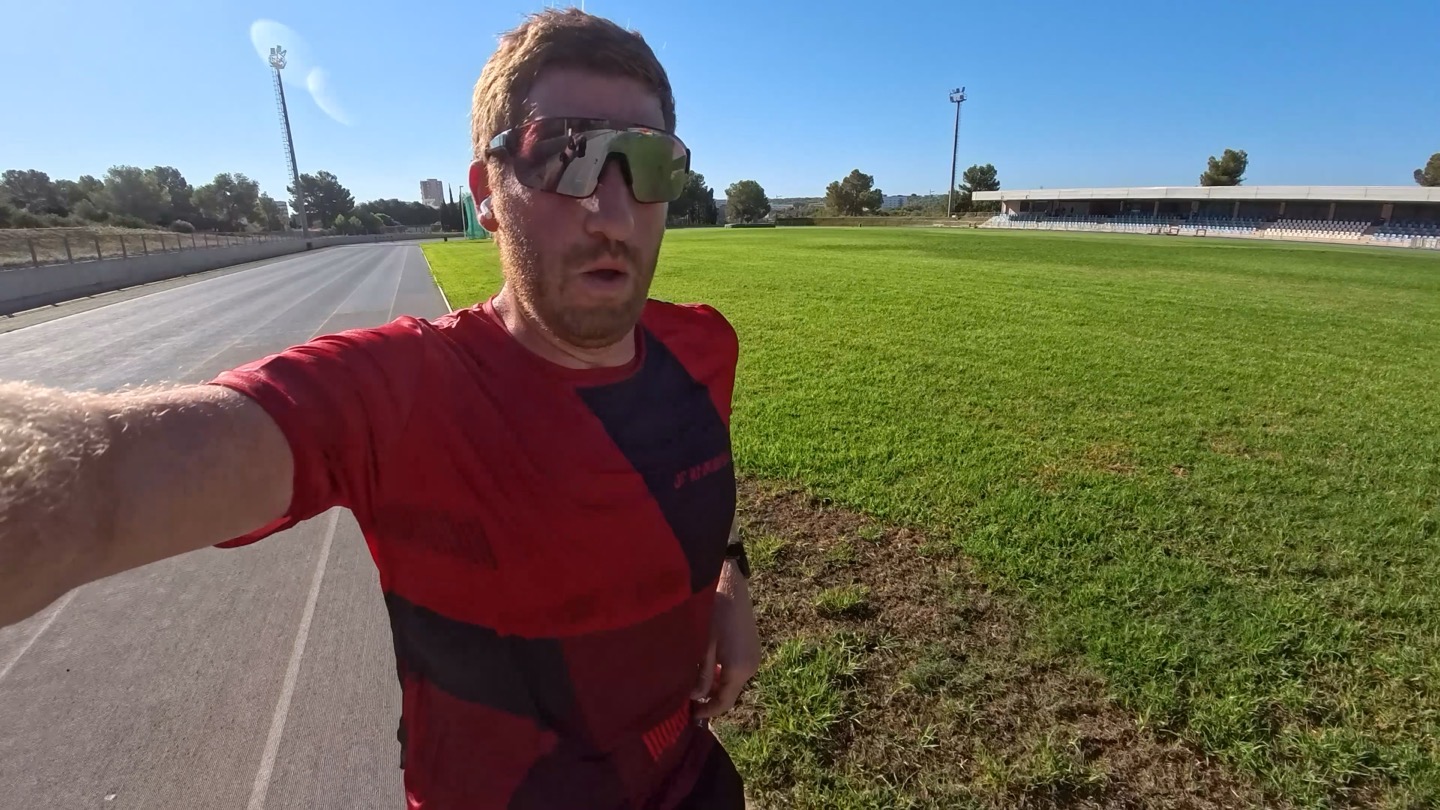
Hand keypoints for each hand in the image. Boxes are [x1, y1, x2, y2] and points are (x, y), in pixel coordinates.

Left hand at [691, 559, 760, 718]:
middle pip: (730, 693)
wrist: (731, 584)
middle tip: (688, 701)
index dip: (708, 711)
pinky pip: (737, 670)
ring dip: (716, 686)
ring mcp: (754, 657)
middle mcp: (751, 666)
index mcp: (739, 668)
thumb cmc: (714, 611)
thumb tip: (695, 697)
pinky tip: (707, 668)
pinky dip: (723, 675)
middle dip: (710, 700)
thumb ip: (700, 674)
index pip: (724, 702)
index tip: (690, 715)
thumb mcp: (702, 644)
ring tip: (694, 685)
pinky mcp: (752, 648)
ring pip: (733, 682)